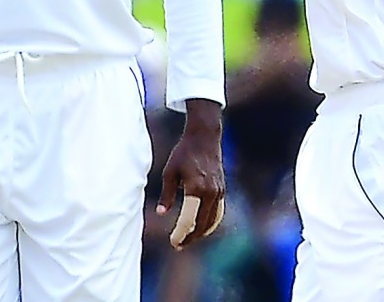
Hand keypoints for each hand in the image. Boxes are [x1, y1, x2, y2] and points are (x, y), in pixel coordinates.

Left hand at [158, 103, 225, 248]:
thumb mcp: (170, 172)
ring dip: (201, 233)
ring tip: (188, 238)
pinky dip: (209, 223)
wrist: (204, 138)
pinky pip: (217, 213)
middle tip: (178, 245)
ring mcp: (219, 192)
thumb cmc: (184, 153)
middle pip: (201, 225)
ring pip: (212, 221)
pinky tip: (200, 227)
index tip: (173, 242)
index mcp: (196, 189)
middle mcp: (210, 193)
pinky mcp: (222, 190)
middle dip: (190, 237)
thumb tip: (161, 213)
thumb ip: (167, 194)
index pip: (188, 220)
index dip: (180, 234)